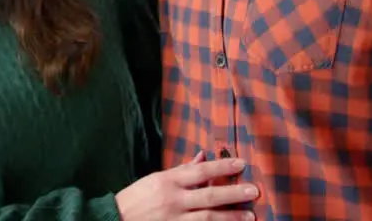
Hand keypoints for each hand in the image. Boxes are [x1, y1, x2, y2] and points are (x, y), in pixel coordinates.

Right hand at [115, 153, 258, 220]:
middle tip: (254, 191)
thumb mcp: (157, 179)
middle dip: (233, 193)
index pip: (200, 171)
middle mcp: (173, 200)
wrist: (116, 220)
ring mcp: (174, 220)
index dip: (222, 167)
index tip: (241, 163)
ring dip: (231, 217)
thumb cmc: (137, 197)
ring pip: (208, 218)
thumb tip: (203, 156)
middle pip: (209, 196)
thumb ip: (182, 170)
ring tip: (250, 216)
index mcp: (168, 181)